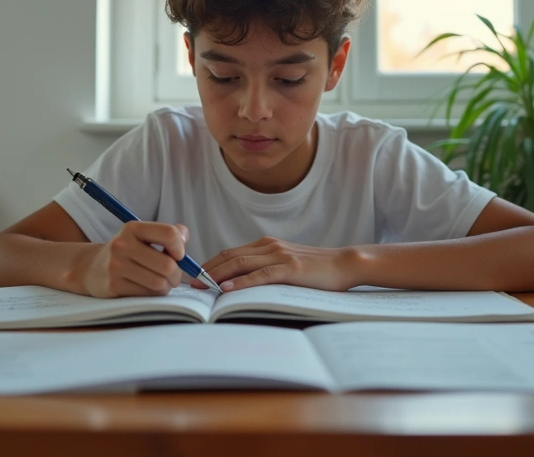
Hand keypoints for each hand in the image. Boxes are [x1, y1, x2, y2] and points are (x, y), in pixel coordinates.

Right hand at [77, 221, 187, 297]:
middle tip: (173, 275)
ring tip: (160, 282)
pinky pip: (147, 294)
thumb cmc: (127, 252)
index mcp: (133, 228)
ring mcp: (116, 266)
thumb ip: (168, 233)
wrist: (90, 268)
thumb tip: (185, 240)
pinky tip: (146, 288)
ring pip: (159, 283)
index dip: (181, 247)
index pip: (169, 234)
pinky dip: (153, 294)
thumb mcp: (142, 236)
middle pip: (167, 265)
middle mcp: (122, 245)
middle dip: (177, 274)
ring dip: (166, 286)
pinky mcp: (113, 286)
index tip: (179, 255)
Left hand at [191, 237, 354, 291]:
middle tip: (189, 284)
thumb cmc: (316, 269)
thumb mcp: (286, 265)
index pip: (230, 252)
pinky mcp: (290, 268)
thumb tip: (239, 284)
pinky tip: (227, 288)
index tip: (193, 276)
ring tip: (201, 287)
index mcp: (266, 245)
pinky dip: (241, 282)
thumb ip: (265, 268)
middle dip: (206, 270)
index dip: (209, 264)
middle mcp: (269, 246)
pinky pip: (260, 275)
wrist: (344, 264)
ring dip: (217, 275)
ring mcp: (279, 255)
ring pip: (240, 263)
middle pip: (229, 256)